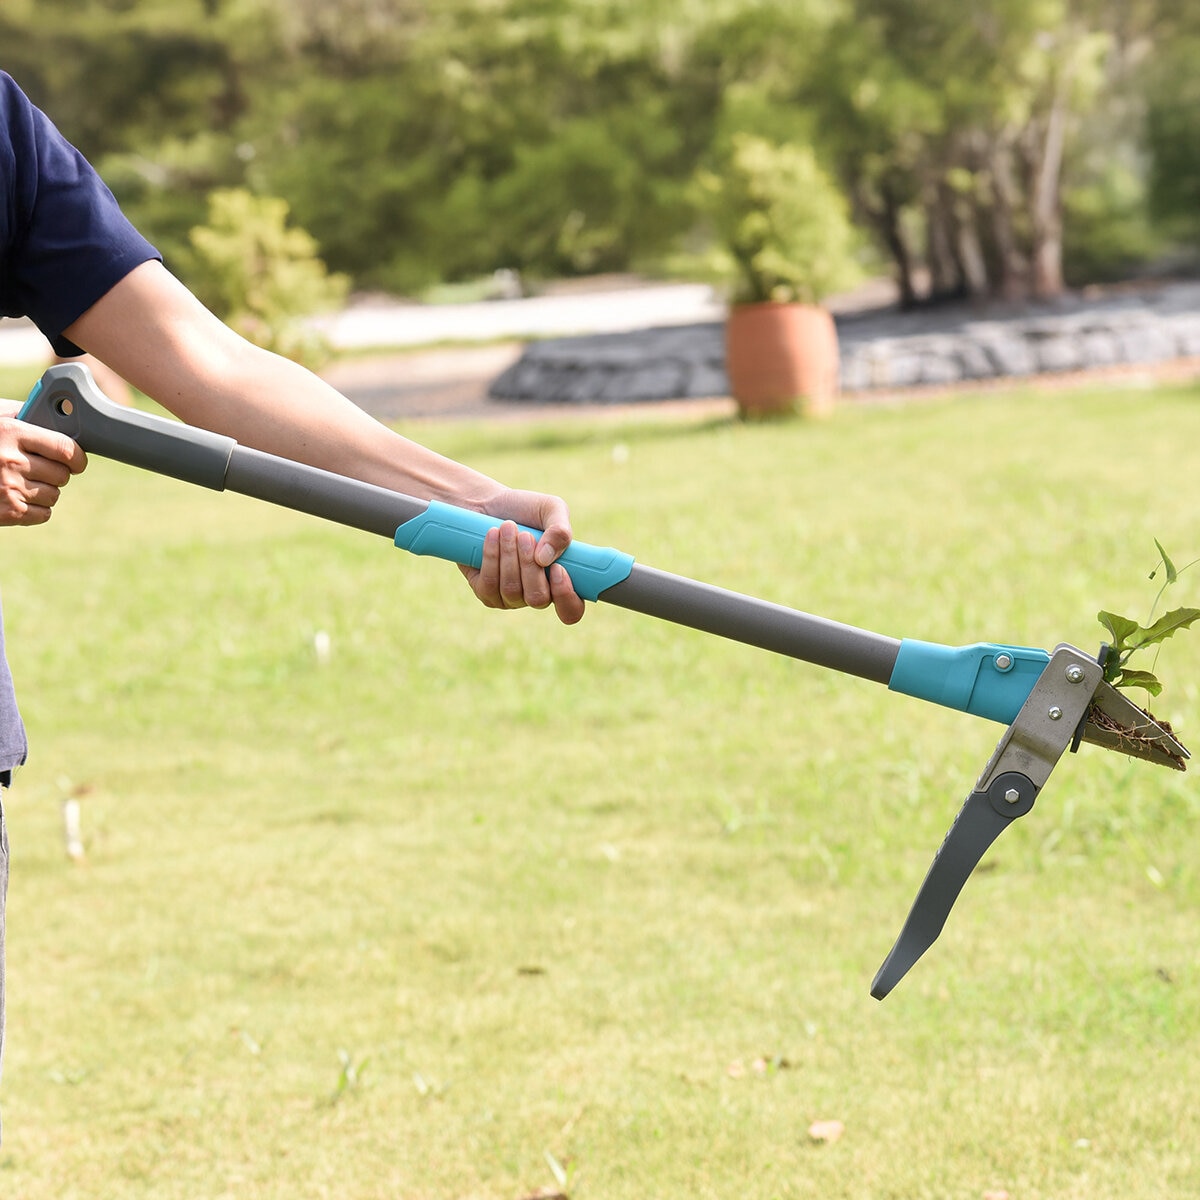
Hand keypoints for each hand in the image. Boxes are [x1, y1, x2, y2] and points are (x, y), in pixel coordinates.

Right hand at [0, 402, 87, 525]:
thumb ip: (20, 413)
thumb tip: (56, 413)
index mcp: (10, 432)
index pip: (65, 448)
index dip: (77, 457)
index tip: (77, 461)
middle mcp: (10, 461)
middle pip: (62, 475)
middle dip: (57, 473)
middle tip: (41, 469)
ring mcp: (9, 488)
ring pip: (54, 495)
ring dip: (45, 491)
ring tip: (24, 482)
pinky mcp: (7, 512)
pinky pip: (44, 514)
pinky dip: (36, 509)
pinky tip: (19, 498)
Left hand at [458, 488, 584, 625]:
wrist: (487, 504)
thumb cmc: (525, 509)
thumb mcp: (551, 509)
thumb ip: (560, 530)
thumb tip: (545, 559)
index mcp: (560, 581)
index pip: (571, 610)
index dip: (566, 597)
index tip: (558, 569)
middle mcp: (537, 594)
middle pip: (538, 598)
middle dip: (529, 565)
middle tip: (524, 535)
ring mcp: (510, 598)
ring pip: (512, 590)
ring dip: (509, 556)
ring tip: (507, 527)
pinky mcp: (486, 592)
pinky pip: (489, 585)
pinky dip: (491, 557)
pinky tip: (492, 536)